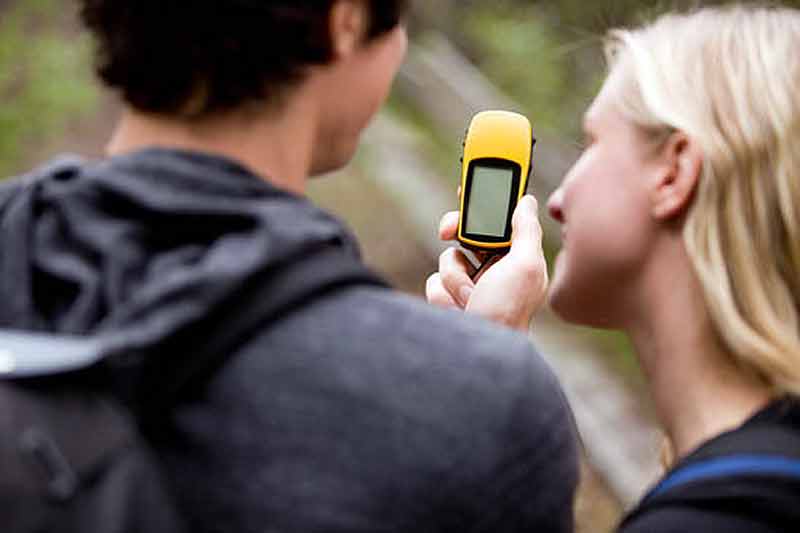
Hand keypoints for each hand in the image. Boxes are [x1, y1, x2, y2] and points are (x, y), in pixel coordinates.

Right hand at [425, 195, 548, 330]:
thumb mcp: (524, 266)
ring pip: (448, 258)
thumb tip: (527, 201)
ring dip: (454, 277)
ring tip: (471, 297)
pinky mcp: (449, 300)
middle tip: (447, 230)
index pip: (502, 220)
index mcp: (517, 258)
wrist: (475, 356)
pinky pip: (435, 281)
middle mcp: (495, 270)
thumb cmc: (507, 312)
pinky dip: (443, 293)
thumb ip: (526, 231)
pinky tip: (458, 309)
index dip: (487, 201)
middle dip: (457, 236)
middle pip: (468, 234)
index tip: (471, 184)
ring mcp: (470, 286)